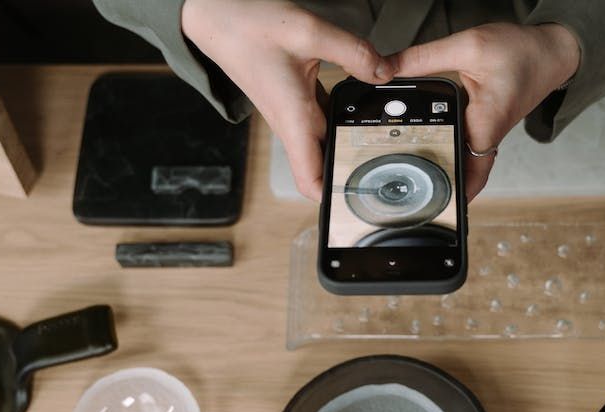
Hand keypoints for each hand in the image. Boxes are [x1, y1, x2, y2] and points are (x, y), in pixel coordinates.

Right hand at [182, 0, 395, 199]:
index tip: (358, 201)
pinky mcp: (294, 98)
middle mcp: (291, 122)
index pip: (310, 181)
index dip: (332, 200)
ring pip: (325, 140)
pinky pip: (322, 118)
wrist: (216, 17)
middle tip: (388, 166)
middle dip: (354, 169)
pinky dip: (341, 116)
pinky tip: (361, 105)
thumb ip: (352, 52)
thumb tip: (383, 73)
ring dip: (348, 143)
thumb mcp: (307, 32)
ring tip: (384, 140)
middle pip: (325, 165)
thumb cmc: (247, 26)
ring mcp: (292, 112)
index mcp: (293, 118)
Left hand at [389, 23, 579, 200]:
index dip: (450, 196)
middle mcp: (488, 136)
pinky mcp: (486, 124)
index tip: (429, 210)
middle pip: (461, 173)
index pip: (468, 176)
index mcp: (485, 126)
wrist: (552, 51)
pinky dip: (447, 145)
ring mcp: (488, 132)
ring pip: (462, 160)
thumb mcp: (468, 48)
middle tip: (406, 193)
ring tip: (407, 171)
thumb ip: (423, 59)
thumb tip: (385, 71)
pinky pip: (465, 144)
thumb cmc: (522, 52)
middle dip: (436, 184)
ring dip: (441, 165)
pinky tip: (426, 141)